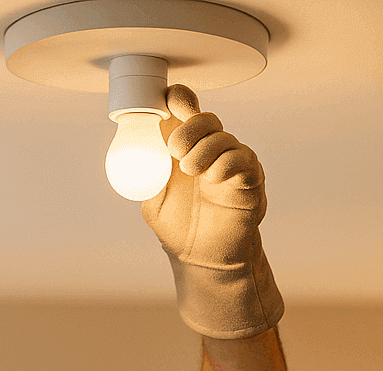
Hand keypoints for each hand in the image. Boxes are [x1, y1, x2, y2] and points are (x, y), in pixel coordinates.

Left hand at [141, 84, 284, 339]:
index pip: (185, 110)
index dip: (177, 99)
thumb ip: (147, 172)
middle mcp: (211, 150)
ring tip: (191, 170)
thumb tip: (132, 148)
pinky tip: (212, 175)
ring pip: (223, 137)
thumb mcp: (153, 197)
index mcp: (186, 148)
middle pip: (206, 118)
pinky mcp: (249, 180)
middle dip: (188, 128)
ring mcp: (232, 162)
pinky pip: (241, 160)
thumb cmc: (181, 228)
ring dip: (204, 149)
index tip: (167, 101)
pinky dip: (225, 163)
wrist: (202, 260)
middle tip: (175, 150)